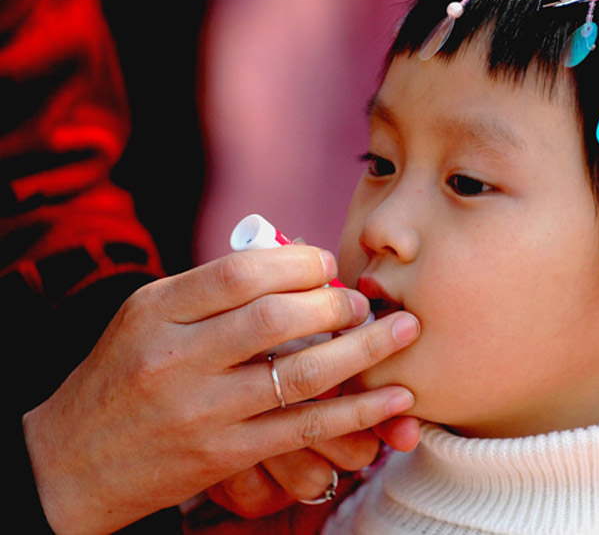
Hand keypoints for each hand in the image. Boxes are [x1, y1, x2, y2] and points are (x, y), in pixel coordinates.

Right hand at [21, 245, 419, 534]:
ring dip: (364, 351)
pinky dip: (358, 412)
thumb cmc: (122, 375)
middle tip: (363, 302)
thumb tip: (297, 262)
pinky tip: (394, 398)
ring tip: (400, 332)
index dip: (299, 262)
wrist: (71, 463)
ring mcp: (201, 411)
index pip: (241, 271)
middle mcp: (175, 358)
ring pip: (301, 374)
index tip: (327, 265)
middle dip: (336, 303)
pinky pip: (305, 429)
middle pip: (276, 317)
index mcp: (156, 310)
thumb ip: (211, 289)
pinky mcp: (223, 456)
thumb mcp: (147, 316)